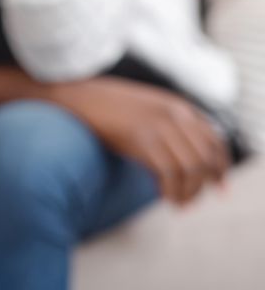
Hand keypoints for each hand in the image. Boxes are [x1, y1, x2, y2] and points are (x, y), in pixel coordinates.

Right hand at [50, 76, 230, 205]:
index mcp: (178, 107)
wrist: (80, 97)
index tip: (218, 186)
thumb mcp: (147, 108)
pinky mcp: (142, 140)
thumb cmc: (108, 106)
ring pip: (192, 168)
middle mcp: (174, 115)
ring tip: (178, 203)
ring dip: (189, 192)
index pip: (214, 140)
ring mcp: (159, 127)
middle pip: (206, 157)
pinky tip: (166, 197)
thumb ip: (168, 123)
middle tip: (193, 201)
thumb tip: (183, 155)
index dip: (220, 166)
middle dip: (205, 184)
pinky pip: (170, 173)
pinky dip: (172, 191)